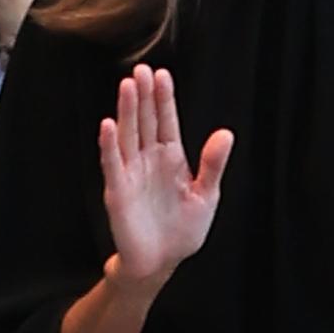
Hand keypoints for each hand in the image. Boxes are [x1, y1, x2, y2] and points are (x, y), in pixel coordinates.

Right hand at [99, 65, 233, 295]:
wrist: (162, 263)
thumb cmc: (183, 229)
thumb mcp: (206, 194)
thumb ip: (213, 164)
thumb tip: (225, 133)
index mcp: (172, 157)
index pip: (167, 120)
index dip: (164, 98)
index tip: (162, 73)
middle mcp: (149, 160)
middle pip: (145, 121)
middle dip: (143, 95)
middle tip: (141, 69)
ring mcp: (132, 174)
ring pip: (128, 135)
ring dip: (126, 111)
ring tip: (127, 85)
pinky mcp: (118, 192)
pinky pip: (112, 164)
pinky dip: (109, 145)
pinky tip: (107, 125)